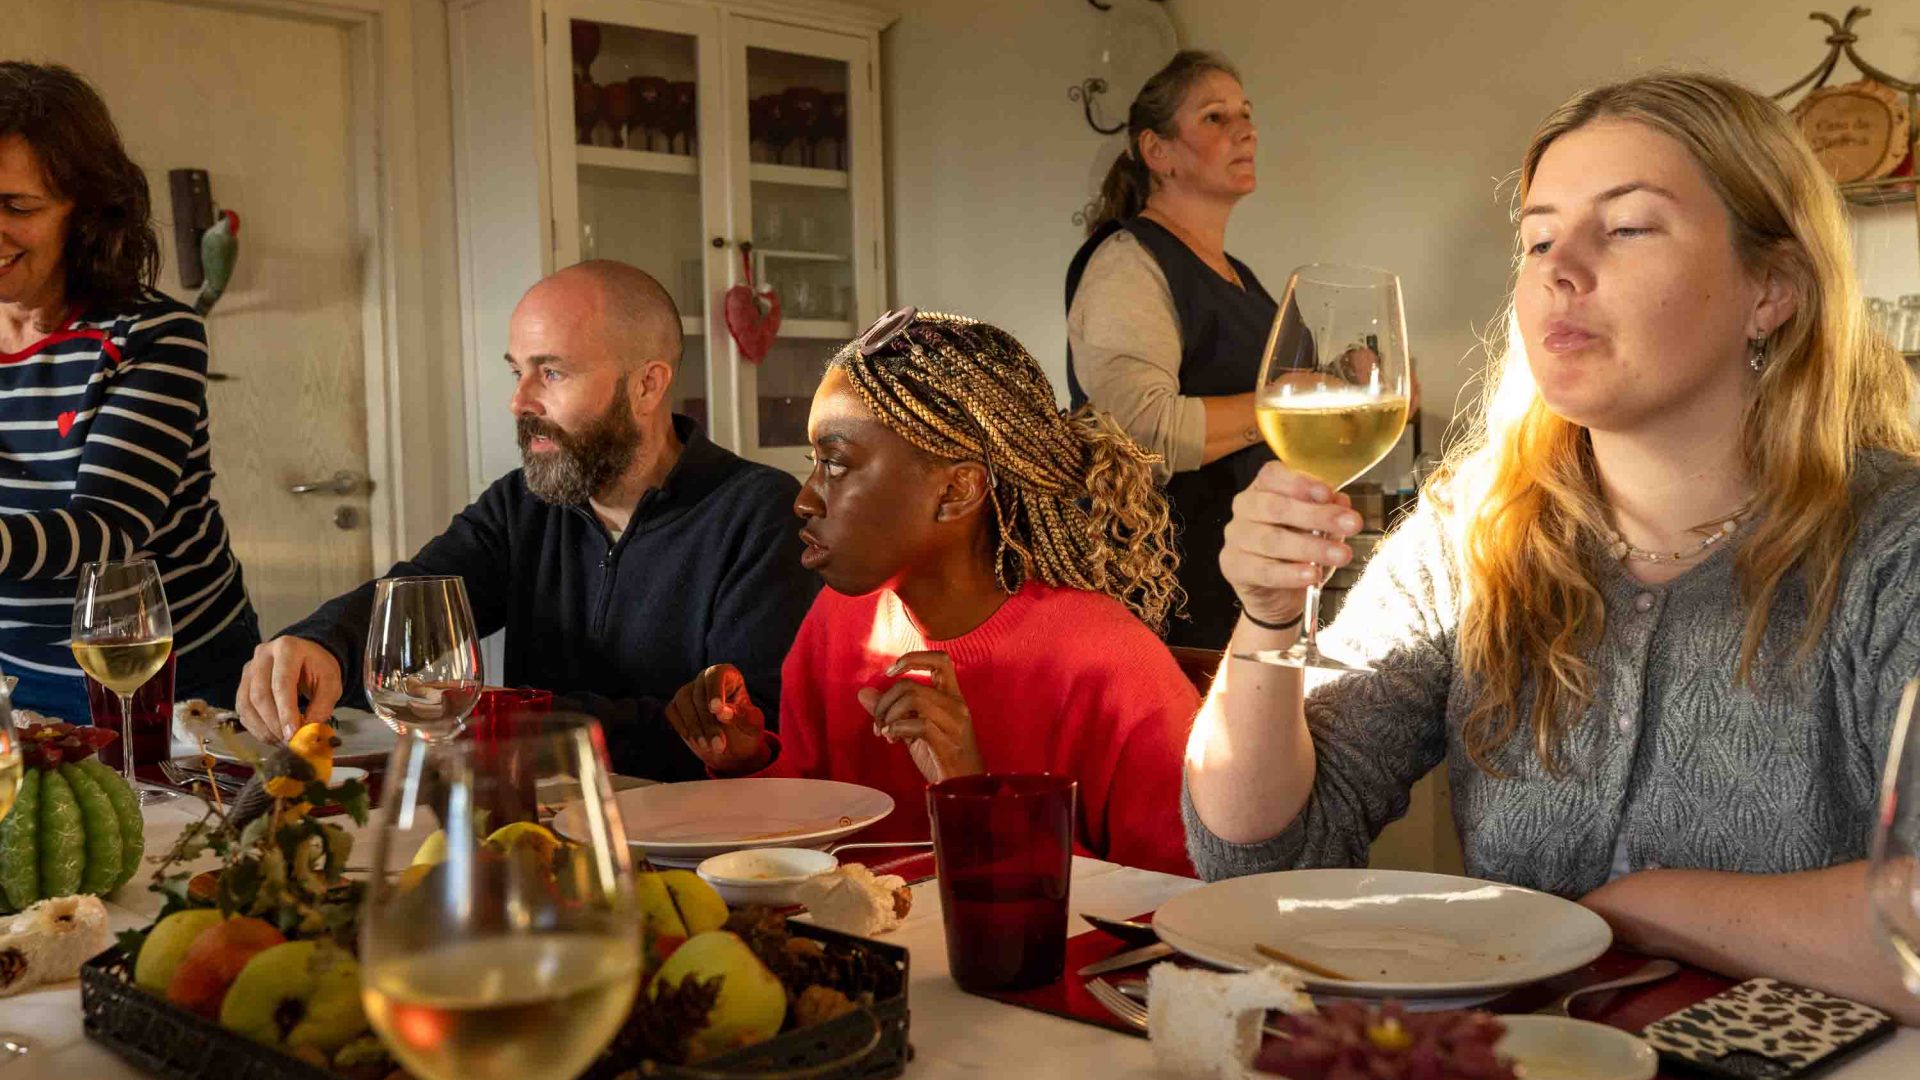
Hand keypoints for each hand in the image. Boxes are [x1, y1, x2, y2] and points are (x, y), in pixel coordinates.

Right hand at [236, 637, 341, 743]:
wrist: (307, 658)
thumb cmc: (319, 668)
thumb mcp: (331, 683)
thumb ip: (322, 706)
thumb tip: (307, 732)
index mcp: (287, 648)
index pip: (281, 683)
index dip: (285, 711)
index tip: (292, 734)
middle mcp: (263, 655)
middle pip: (260, 694)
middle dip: (274, 723)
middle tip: (289, 741)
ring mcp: (249, 668)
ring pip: (247, 704)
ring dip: (263, 729)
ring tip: (282, 742)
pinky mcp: (243, 683)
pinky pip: (242, 709)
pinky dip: (255, 727)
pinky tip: (271, 736)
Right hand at [665, 664, 768, 773]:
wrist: (734, 748)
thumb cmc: (746, 730)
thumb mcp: (752, 724)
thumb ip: (741, 715)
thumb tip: (722, 712)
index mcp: (728, 676)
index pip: (717, 674)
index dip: (715, 690)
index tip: (716, 710)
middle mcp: (706, 679)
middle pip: (699, 692)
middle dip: (707, 721)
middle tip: (718, 744)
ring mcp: (689, 691)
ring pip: (683, 700)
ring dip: (694, 726)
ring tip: (707, 746)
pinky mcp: (677, 706)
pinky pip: (672, 711)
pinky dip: (682, 726)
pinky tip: (695, 740)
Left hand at [857, 651, 982, 783]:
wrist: (966, 791)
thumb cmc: (942, 760)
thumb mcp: (914, 731)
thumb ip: (892, 711)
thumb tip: (863, 693)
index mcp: (953, 698)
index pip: (940, 660)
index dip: (913, 658)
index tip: (890, 672)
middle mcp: (957, 706)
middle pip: (912, 685)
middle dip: (885, 701)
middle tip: (879, 723)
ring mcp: (954, 724)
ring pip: (913, 699)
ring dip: (889, 715)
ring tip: (886, 733)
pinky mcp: (948, 743)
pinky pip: (917, 724)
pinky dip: (896, 729)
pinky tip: (891, 739)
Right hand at [1220, 461, 1362, 626]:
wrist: (1276, 595)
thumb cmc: (1298, 553)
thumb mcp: (1320, 530)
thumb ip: (1328, 514)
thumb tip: (1341, 502)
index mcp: (1263, 488)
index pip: (1273, 475)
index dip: (1300, 483)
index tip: (1328, 494)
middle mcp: (1245, 507)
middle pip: (1276, 507)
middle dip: (1317, 516)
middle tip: (1352, 525)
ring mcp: (1236, 538)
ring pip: (1272, 540)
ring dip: (1311, 547)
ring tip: (1341, 555)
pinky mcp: (1234, 567)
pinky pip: (1263, 570)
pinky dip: (1290, 574)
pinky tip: (1312, 575)